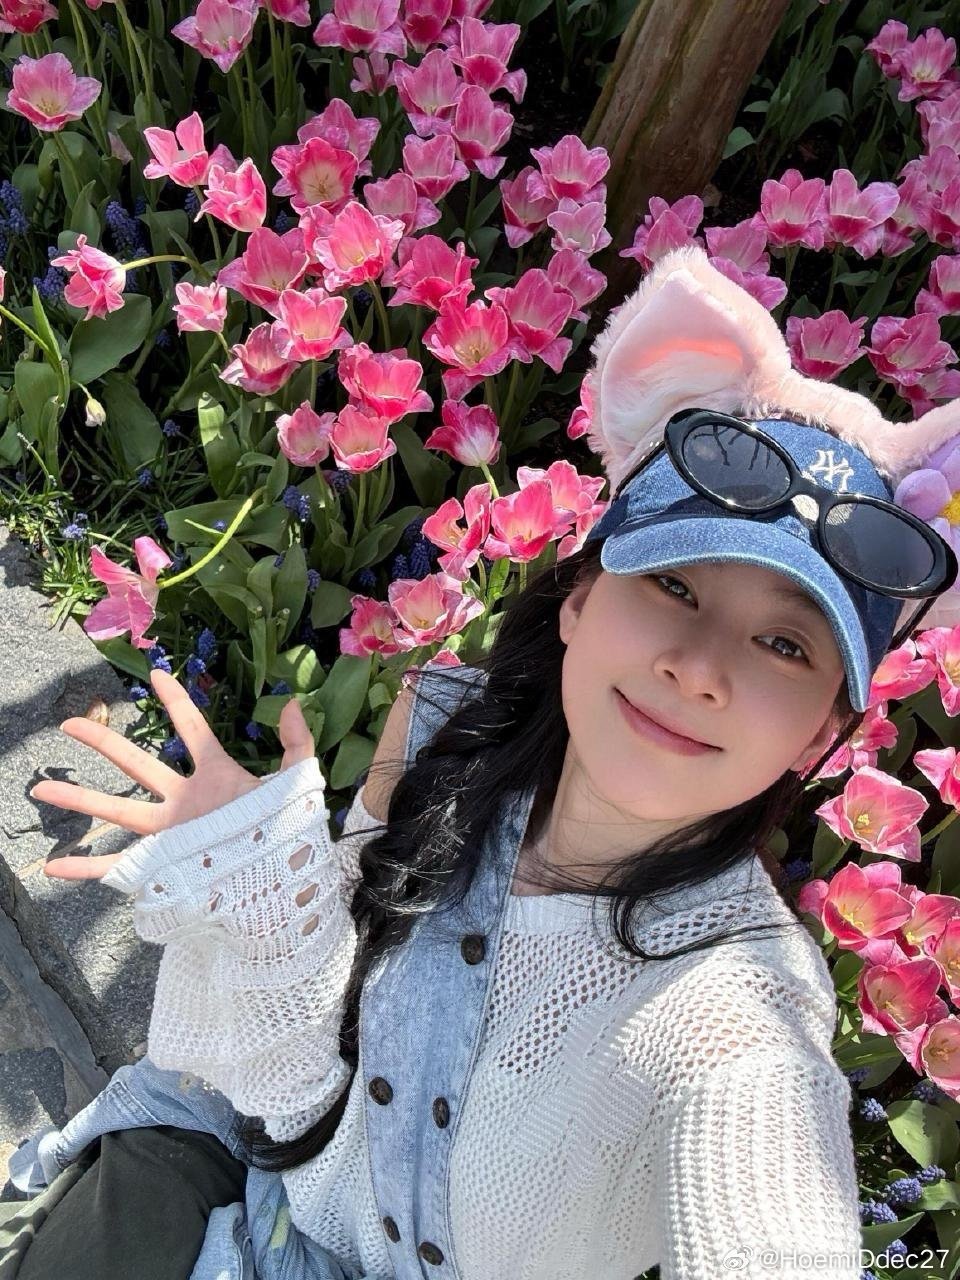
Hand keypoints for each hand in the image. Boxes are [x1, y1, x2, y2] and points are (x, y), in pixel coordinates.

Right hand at [32, 668, 315, 881]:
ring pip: (118, 810)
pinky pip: (119, 866)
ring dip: (79, 799)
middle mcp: (185, 800)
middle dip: (102, 743)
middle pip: (136, 763)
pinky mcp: (166, 863)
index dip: (176, 700)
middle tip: (68, 723)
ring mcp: (171, 832)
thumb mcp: (298, 781)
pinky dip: (86, 868)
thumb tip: (294, 702)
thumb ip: (297, 741)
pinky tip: (54, 867)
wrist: (286, 880)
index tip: (156, 673)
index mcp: (215, 775)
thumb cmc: (288, 831)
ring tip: (41, 788)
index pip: (192, 729)